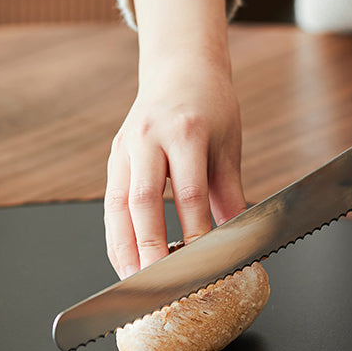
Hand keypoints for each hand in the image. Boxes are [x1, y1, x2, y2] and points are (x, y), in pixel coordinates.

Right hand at [104, 0, 246, 278]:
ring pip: (117, 204)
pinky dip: (116, 232)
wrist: (180, 67)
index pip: (189, 193)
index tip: (205, 265)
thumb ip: (230, 195)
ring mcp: (126, 147)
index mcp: (186, 132)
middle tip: (156, 284)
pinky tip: (124, 258)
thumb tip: (241, 239)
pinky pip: (111, 201)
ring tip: (132, 281)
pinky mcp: (114, 156)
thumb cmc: (211, 105)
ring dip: (123, 247)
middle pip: (143, 201)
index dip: (196, 233)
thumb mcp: (228, 146)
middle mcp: (149, 138)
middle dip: (148, 247)